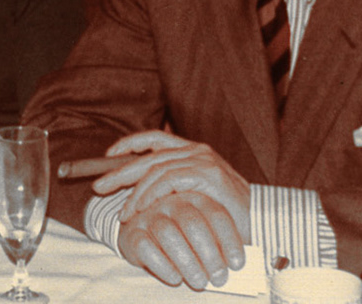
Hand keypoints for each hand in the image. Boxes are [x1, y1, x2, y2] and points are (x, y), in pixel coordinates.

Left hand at [94, 131, 249, 289]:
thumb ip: (174, 186)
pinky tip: (141, 209)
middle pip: (149, 155)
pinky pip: (167, 181)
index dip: (129, 144)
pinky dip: (150, 195)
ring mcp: (202, 161)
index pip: (155, 138)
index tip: (109, 155)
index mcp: (193, 151)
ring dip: (134, 192)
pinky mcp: (207, 175)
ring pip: (155, 169)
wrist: (264, 223)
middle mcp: (196, 151)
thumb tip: (140, 190)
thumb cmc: (227, 213)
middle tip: (98, 186)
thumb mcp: (196, 194)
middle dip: (119, 170)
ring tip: (122, 212)